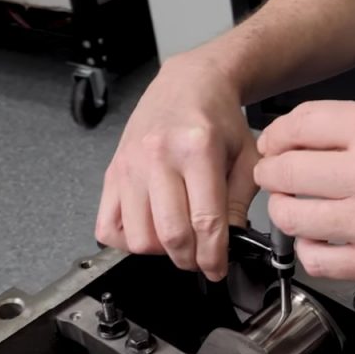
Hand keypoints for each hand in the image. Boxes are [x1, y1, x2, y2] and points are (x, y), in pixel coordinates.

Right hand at [96, 52, 259, 280]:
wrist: (189, 84)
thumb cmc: (219, 119)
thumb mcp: (246, 155)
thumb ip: (239, 201)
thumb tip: (228, 242)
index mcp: (197, 149)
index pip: (205, 221)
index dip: (213, 256)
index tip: (218, 269)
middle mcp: (158, 156)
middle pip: (170, 235)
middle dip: (189, 259)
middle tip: (201, 259)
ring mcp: (130, 165)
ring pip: (138, 237)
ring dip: (161, 253)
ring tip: (178, 241)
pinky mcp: (112, 172)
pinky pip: (107, 226)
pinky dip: (127, 241)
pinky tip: (149, 231)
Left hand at [254, 101, 354, 285]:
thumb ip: (352, 127)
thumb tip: (297, 138)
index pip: (295, 127)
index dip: (275, 137)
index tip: (274, 145)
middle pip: (282, 173)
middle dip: (275, 174)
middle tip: (282, 178)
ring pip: (289, 218)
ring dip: (289, 211)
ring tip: (305, 208)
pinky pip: (314, 259)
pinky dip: (311, 249)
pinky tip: (326, 239)